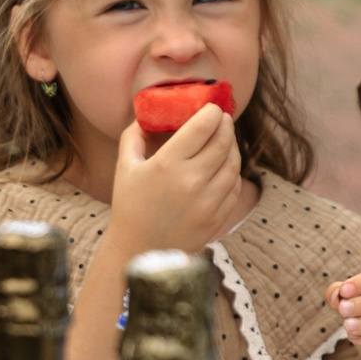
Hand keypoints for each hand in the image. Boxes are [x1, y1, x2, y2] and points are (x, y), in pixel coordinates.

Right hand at [106, 105, 250, 257]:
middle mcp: (192, 181)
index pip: (203, 126)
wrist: (139, 251)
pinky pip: (235, 186)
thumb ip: (134, 135)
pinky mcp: (218, 217)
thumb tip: (148, 115)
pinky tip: (225, 165)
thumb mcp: (125, 166)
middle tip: (223, 119)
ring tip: (226, 139)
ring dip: (233, 146)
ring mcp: (208, 201)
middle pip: (223, 141)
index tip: (213, 108)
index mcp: (168, 164)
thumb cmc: (130, 206)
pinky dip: (234, 171)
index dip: (213, 112)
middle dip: (226, 125)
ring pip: (233, 163)